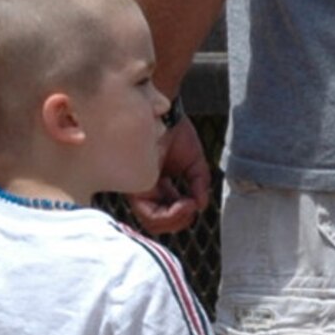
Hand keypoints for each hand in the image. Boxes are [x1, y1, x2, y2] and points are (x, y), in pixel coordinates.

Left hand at [127, 115, 209, 235]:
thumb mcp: (194, 161)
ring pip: (150, 222)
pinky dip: (168, 214)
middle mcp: (144, 189)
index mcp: (156, 186)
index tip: (195, 202)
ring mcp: (137, 189)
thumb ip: (199, 183)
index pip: (164, 214)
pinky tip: (184, 201)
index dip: (181, 215)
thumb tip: (200, 206)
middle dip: (178, 221)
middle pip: (155, 224)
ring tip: (188, 205)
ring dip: (175, 219)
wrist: (165, 111)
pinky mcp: (134, 186)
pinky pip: (147, 212)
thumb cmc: (176, 132)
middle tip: (192, 207)